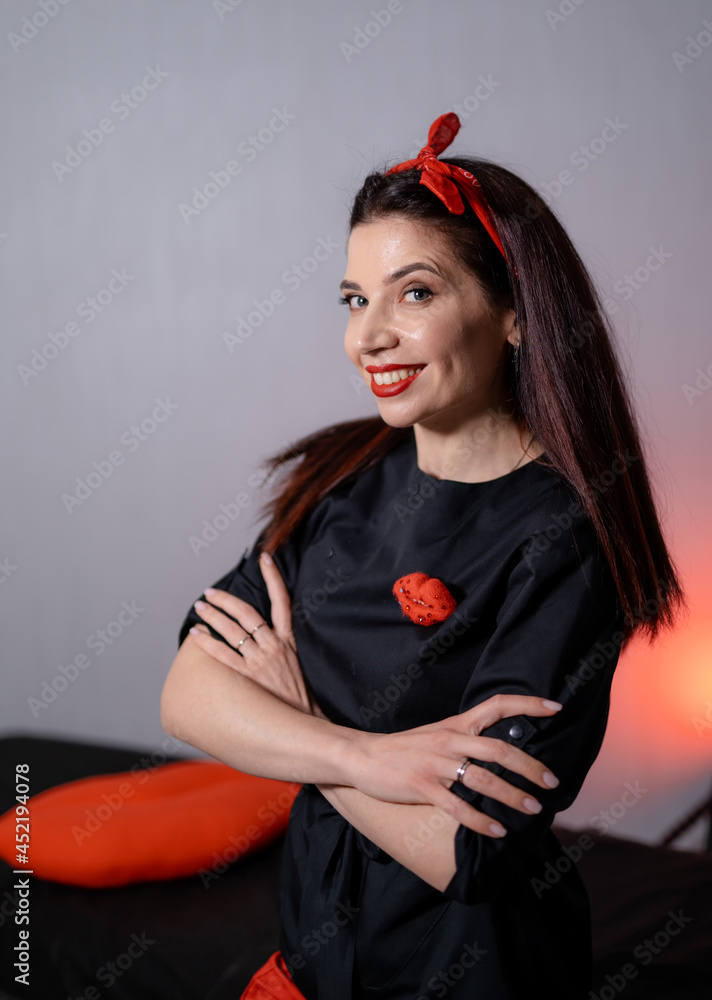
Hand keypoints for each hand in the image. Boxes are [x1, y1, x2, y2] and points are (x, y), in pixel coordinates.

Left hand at [188, 551, 328, 718]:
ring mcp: (261, 660)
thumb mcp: (301, 660)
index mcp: (289, 638)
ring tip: (200, 607)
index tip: (264, 558)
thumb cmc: (302, 692)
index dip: (273, 577)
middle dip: (227, 599)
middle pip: (247, 613)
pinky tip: (197, 635)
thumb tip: (271, 629)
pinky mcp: (250, 677)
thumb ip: (285, 643)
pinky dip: (208, 643)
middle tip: (210, 593)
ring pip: (232, 630)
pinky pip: (224, 656)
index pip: (282, 600)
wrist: (307, 719)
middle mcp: (274, 645)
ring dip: (213, 616)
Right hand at [345, 694, 562, 833]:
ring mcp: (436, 764)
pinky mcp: (422, 787)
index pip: (497, 704)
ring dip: (512, 796)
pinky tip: (497, 831)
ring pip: (483, 780)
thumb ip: (467, 739)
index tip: (555, 708)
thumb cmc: (405, 748)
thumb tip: (503, 750)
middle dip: (530, 766)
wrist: (363, 756)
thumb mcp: (438, 735)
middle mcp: (450, 740)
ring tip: (533, 809)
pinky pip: (458, 807)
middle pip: (499, 749)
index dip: (527, 704)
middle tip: (551, 782)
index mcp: (456, 724)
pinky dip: (480, 821)